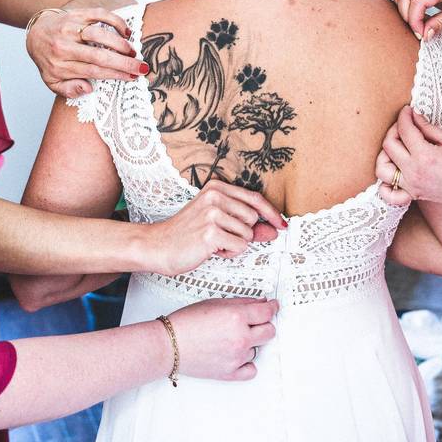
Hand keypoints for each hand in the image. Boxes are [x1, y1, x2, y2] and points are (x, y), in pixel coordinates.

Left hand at [26, 7, 148, 98]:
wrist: (36, 35)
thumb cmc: (50, 61)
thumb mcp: (53, 82)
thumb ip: (69, 90)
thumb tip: (88, 88)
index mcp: (60, 66)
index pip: (93, 71)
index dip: (115, 74)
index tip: (133, 77)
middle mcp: (63, 47)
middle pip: (99, 56)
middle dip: (124, 62)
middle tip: (142, 67)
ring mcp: (69, 28)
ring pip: (98, 34)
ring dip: (119, 43)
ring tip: (133, 51)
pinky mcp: (75, 14)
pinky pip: (98, 14)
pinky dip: (115, 21)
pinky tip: (126, 31)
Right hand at [147, 180, 285, 276]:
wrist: (158, 246)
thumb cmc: (186, 234)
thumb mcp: (218, 223)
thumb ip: (246, 224)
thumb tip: (274, 229)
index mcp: (216, 188)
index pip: (254, 198)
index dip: (272, 213)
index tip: (282, 224)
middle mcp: (214, 196)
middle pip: (253, 218)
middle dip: (243, 233)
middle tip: (222, 236)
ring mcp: (212, 213)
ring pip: (247, 234)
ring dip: (235, 244)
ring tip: (214, 243)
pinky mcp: (211, 232)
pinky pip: (239, 246)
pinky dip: (229, 252)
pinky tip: (212, 250)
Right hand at [168, 297, 278, 381]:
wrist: (168, 344)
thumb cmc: (186, 322)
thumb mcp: (214, 303)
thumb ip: (241, 302)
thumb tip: (261, 303)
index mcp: (236, 317)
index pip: (267, 312)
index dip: (272, 307)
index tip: (273, 306)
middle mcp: (240, 338)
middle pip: (269, 331)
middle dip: (265, 324)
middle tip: (255, 322)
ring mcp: (236, 357)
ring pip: (258, 349)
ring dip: (250, 343)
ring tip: (231, 338)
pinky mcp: (230, 373)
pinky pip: (251, 370)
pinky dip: (247, 363)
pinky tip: (237, 356)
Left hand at [378, 106, 441, 210]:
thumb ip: (427, 127)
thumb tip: (413, 116)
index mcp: (425, 155)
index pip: (405, 130)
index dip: (404, 115)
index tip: (407, 110)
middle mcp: (413, 171)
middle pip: (389, 145)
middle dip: (394, 130)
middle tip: (406, 125)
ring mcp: (410, 185)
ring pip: (381, 168)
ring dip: (385, 154)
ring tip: (398, 147)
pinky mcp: (412, 194)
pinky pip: (388, 192)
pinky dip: (385, 183)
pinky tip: (395, 171)